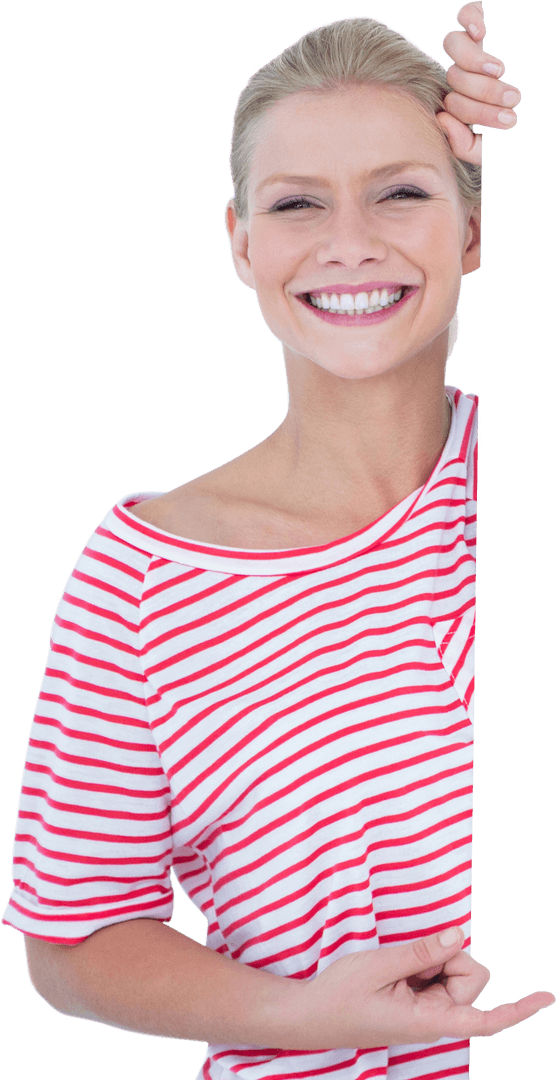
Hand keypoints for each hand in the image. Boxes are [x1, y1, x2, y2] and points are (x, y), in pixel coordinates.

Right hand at [299, 926, 553, 1049]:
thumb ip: (421, 952)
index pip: (485, 1018)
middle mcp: (436, 1019)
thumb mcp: (378, 966)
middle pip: (469, 977)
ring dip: (432, 959)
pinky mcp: (420, 1003)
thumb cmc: (340, 996)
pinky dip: (423, 963)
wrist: (310, 1015)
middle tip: (409, 959)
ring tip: (396, 968)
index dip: (517, 1008)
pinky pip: (437, 973)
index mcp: (428, 1021)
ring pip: (454, 972)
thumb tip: (457, 935)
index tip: (546, 997)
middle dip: (449, 957)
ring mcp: (428, 1011)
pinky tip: (398, 971)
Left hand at [438, 2, 521, 163]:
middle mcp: (467, 73)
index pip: (452, 104)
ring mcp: (475, 47)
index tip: (506, 120)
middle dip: (482, 93)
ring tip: (499, 71)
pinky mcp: (485, 23)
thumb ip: (468, 145)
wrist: (545, 103)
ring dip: (474, 62)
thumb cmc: (520, 125)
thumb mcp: (497, 145)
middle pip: (454, 77)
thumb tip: (442, 120)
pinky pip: (465, 12)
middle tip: (512, 100)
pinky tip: (480, 33)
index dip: (472, 113)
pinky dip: (469, 20)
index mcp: (466, 100)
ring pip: (454, 46)